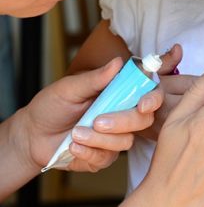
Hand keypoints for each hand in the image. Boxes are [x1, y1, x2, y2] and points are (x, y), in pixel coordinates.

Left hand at [22, 57, 160, 172]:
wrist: (32, 135)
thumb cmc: (52, 106)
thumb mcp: (70, 88)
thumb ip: (95, 78)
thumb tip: (117, 62)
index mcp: (118, 94)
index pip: (149, 94)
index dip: (153, 98)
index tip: (143, 104)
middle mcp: (122, 115)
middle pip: (143, 120)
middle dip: (122, 121)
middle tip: (98, 121)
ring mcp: (115, 137)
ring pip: (126, 141)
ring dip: (99, 139)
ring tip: (75, 133)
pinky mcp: (104, 157)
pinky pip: (107, 158)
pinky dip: (88, 152)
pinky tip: (73, 146)